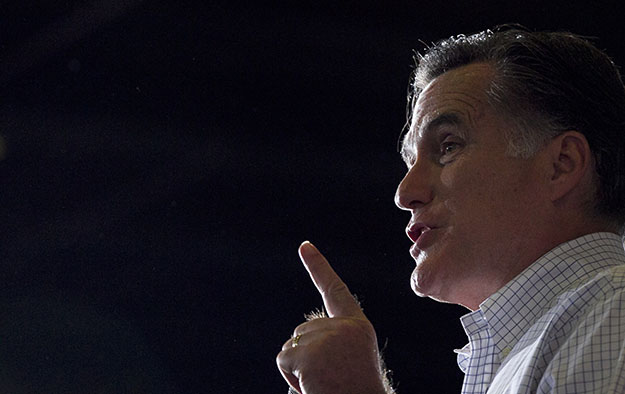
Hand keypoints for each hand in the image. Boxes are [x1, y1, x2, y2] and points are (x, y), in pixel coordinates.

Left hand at [276, 242, 388, 393]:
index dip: (319, 267)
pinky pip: (284, 360)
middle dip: (305, 359)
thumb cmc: (354, 392)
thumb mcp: (351, 363)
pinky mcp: (309, 352)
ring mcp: (327, 337)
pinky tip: (314, 387)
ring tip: (324, 386)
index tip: (304, 246)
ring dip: (300, 371)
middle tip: (329, 381)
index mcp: (358, 328)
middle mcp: (344, 326)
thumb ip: (330, 345)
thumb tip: (295, 346)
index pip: (335, 291)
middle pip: (302, 332)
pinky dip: (292, 378)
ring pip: (291, 347)